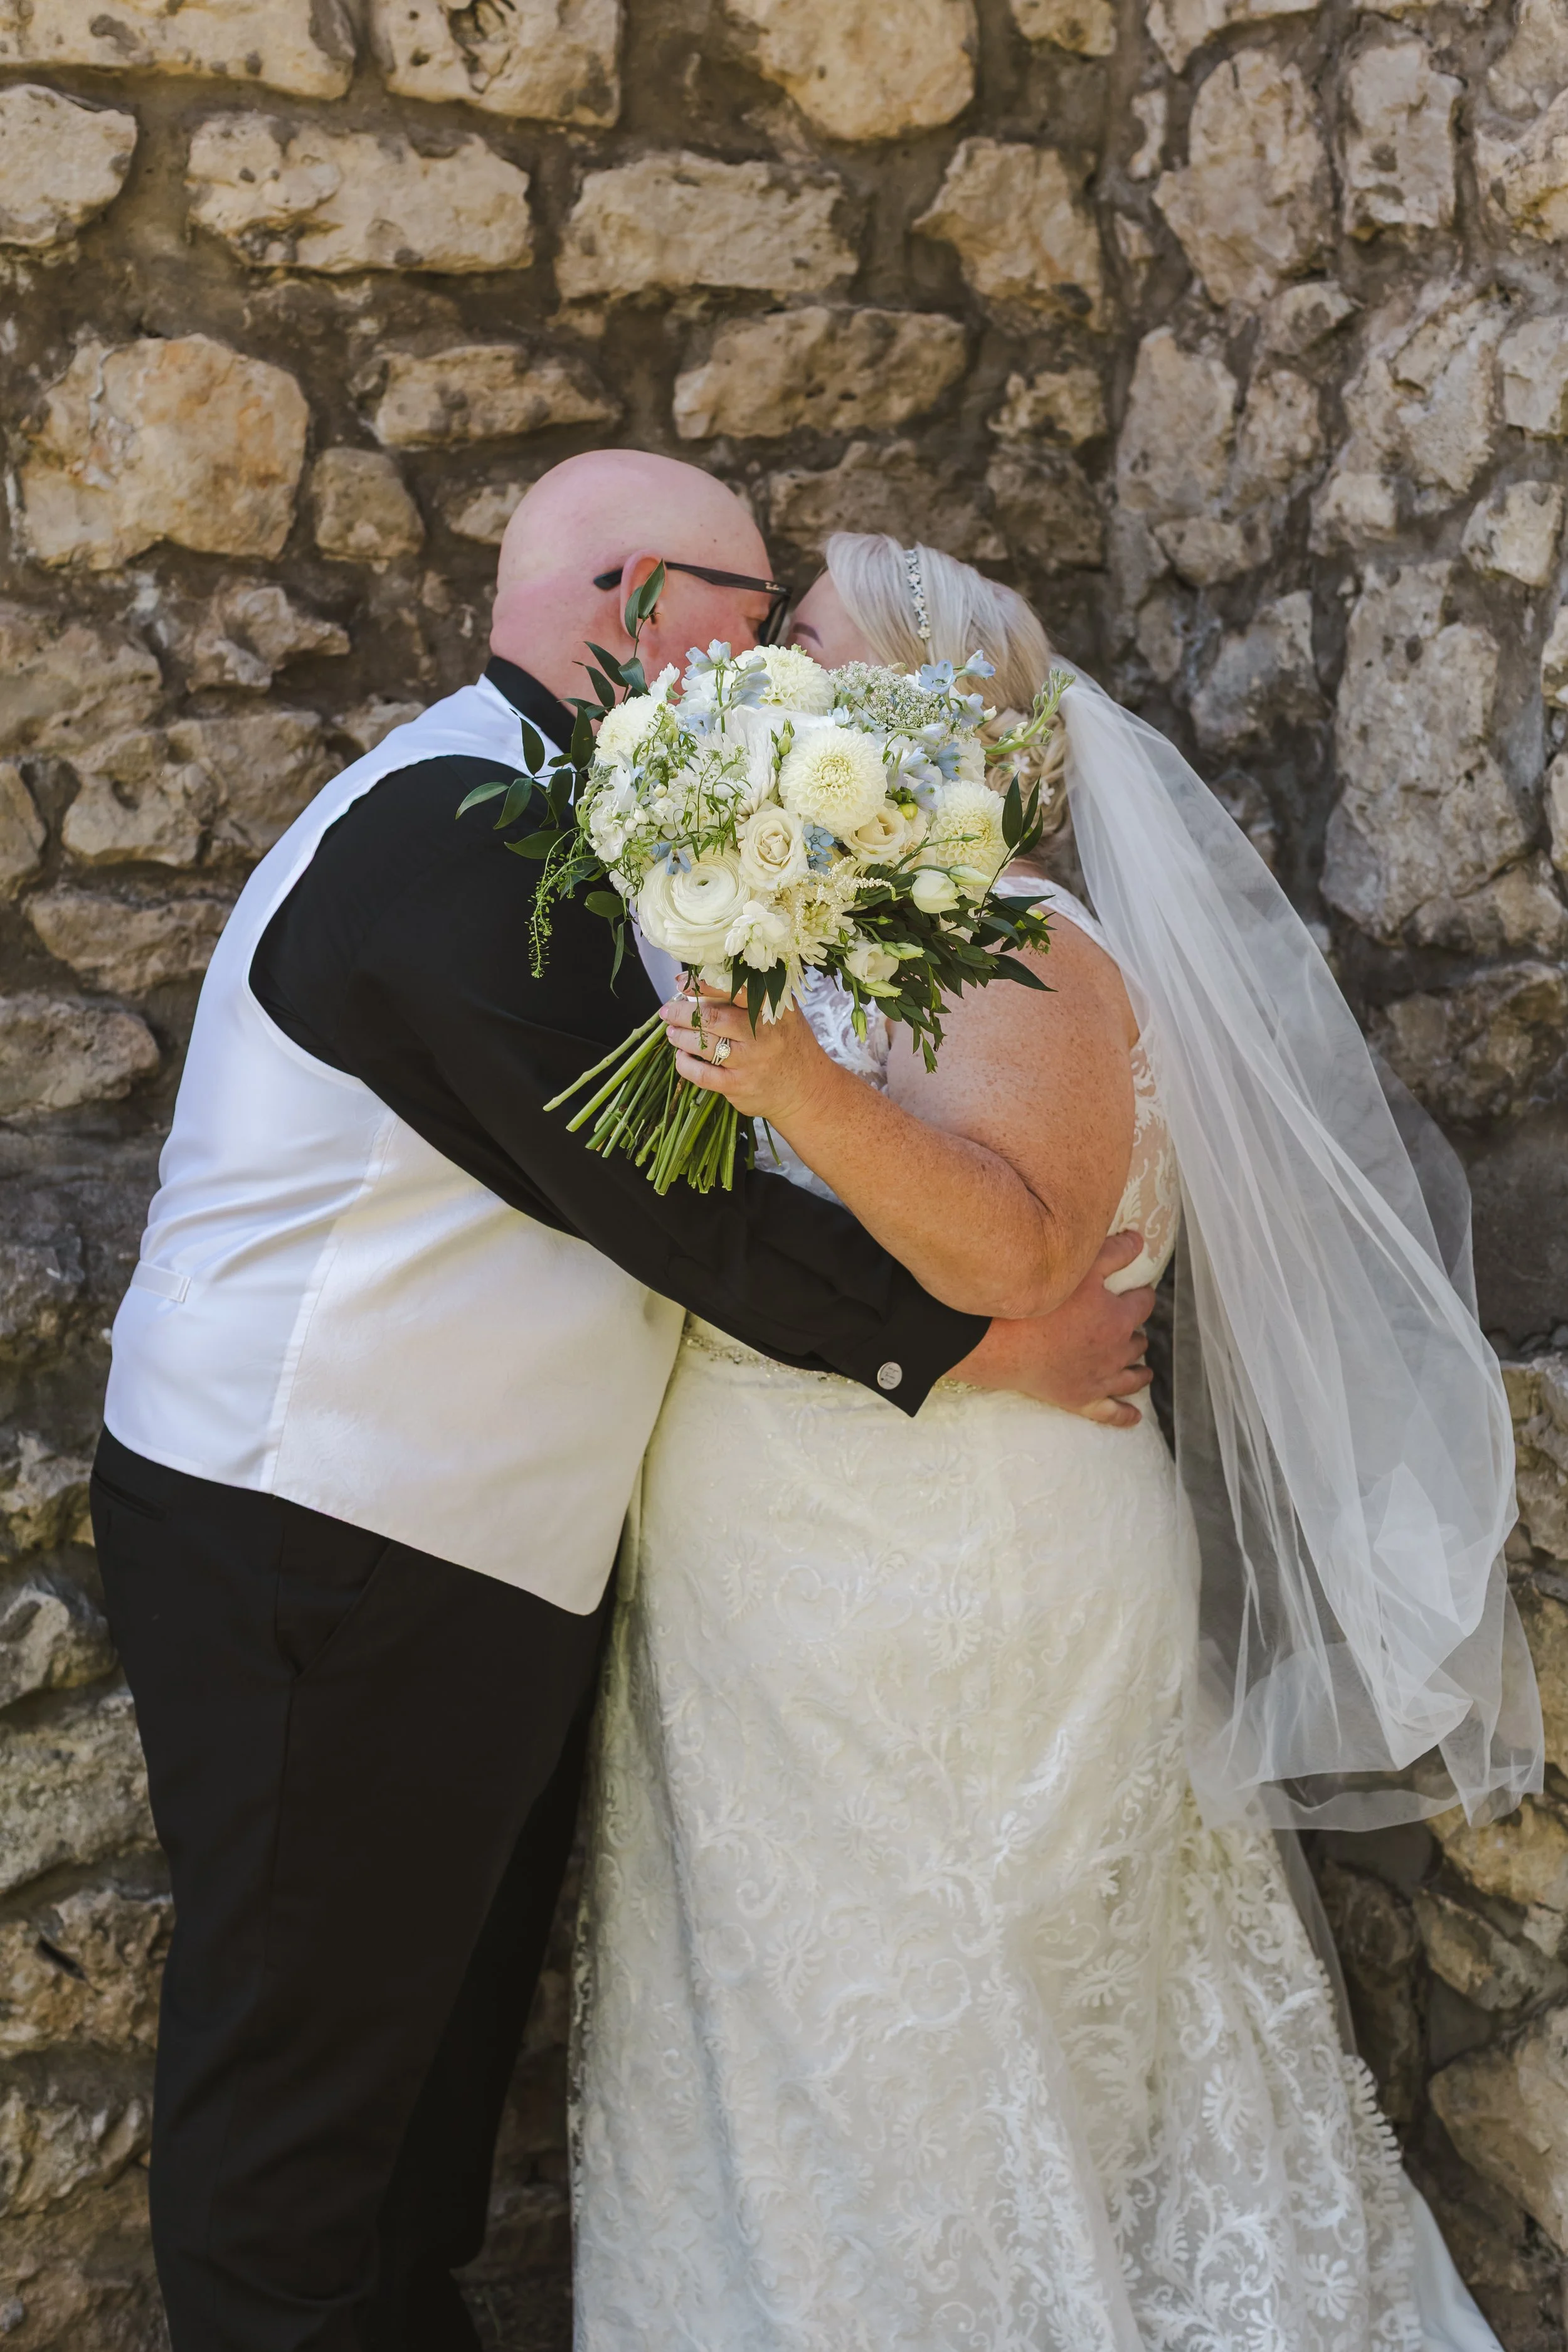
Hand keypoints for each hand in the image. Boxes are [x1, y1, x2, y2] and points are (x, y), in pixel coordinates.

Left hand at [659, 980, 832, 1125]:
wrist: (806, 1090)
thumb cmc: (786, 1043)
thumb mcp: (781, 1014)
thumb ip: (752, 997)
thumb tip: (704, 981)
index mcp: (772, 1009)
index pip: (734, 988)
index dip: (703, 982)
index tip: (682, 981)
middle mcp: (762, 1034)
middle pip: (712, 1016)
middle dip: (682, 1012)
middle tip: (668, 1011)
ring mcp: (750, 1062)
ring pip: (703, 1044)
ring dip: (680, 1037)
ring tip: (673, 1032)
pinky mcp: (739, 1086)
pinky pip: (702, 1074)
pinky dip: (685, 1064)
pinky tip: (682, 1057)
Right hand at [951, 1233, 1154, 1427]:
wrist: (1004, 1344)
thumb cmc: (1040, 1304)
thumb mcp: (1080, 1268)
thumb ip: (1114, 1253)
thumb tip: (1139, 1242)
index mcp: (1119, 1318)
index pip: (1144, 1303)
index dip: (1142, 1294)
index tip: (1137, 1290)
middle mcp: (1116, 1351)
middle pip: (1138, 1340)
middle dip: (1135, 1330)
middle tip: (1128, 1324)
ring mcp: (1100, 1379)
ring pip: (1132, 1375)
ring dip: (1138, 1368)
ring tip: (1142, 1367)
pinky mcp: (1081, 1399)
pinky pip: (1111, 1412)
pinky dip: (1125, 1413)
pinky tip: (1135, 1416)